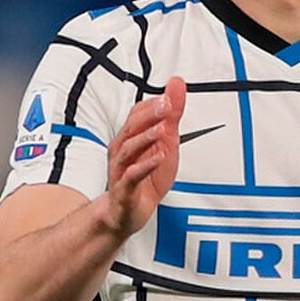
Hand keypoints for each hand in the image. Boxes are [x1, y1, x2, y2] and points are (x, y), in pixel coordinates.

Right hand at [98, 76, 186, 239]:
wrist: (125, 213)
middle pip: (132, 127)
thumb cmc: (144, 180)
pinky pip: (132, 176)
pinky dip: (145, 166)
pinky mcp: (124, 190)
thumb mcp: (165, 144)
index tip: (170, 94)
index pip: (138, 114)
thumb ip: (171, 117)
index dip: (153, 104)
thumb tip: (177, 86)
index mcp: (131, 138)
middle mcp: (123, 151)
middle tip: (166, 105)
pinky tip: (158, 158)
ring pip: (129, 149)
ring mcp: (122, 170)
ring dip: (146, 138)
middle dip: (150, 115)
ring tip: (162, 130)